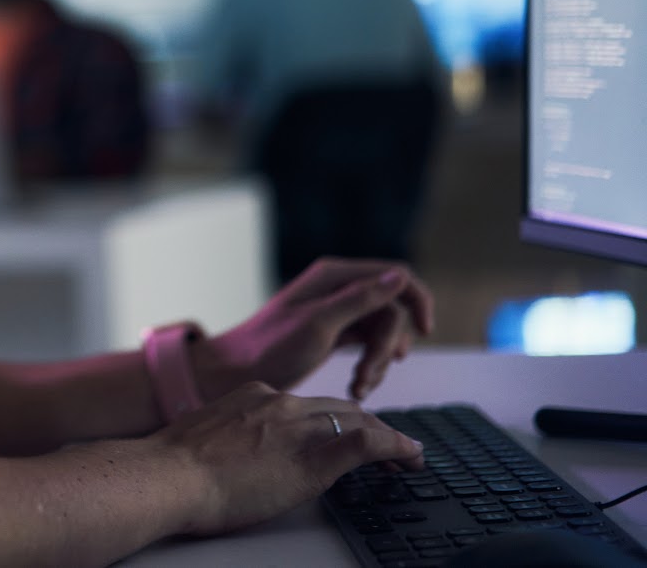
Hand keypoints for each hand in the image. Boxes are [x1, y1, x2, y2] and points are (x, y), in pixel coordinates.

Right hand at [152, 381, 424, 536]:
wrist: (168, 475)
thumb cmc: (174, 468)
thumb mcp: (206, 439)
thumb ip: (232, 436)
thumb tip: (237, 454)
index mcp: (253, 396)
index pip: (308, 405)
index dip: (333, 420)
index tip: (342, 433)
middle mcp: (280, 402)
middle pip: (339, 409)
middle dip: (368, 425)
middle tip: (388, 446)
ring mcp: (299, 425)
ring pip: (359, 420)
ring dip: (387, 437)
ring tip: (406, 456)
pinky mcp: (315, 454)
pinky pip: (368, 443)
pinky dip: (397, 448)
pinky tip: (412, 458)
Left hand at [200, 258, 434, 401]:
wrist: (235, 372)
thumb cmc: (270, 347)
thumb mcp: (318, 324)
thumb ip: (359, 300)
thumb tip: (399, 277)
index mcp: (334, 275)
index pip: (395, 274)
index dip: (417, 299)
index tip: (427, 331)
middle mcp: (339, 288)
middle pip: (392, 310)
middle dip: (386, 346)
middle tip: (367, 377)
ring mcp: (338, 311)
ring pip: (382, 333)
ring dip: (378, 362)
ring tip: (359, 388)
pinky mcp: (336, 334)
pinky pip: (369, 346)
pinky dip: (369, 368)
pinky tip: (357, 388)